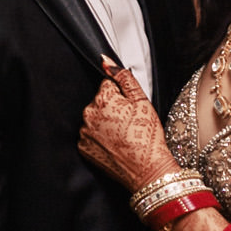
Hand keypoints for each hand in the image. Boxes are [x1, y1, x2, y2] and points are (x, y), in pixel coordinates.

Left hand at [78, 60, 176, 192]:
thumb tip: (106, 61)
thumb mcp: (142, 100)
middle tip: (128, 123)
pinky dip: (99, 137)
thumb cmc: (147, 136)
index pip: (108, 86)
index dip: (122, 96)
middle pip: (99, 102)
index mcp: (103, 99)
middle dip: (112, 108)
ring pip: (94, 118)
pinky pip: (90, 135)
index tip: (130, 109)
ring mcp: (84, 132)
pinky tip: (114, 144)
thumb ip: (123, 77)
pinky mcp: (83, 148)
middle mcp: (89, 114)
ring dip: (105, 122)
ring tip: (122, 135)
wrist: (146, 170)